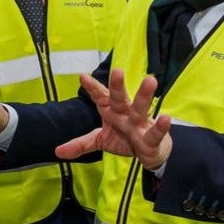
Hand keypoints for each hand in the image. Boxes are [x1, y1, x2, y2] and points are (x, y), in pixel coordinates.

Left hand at [54, 69, 172, 169]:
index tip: (82, 77)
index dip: (92, 88)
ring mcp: (139, 124)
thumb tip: (57, 151)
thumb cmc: (124, 138)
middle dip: (118, 86)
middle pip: (120, 98)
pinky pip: (155, 132)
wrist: (150, 152)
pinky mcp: (152, 138)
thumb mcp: (100, 141)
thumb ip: (81, 144)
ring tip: (150, 80)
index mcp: (112, 111)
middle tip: (118, 71)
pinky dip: (160, 126)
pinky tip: (165, 118)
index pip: (101, 97)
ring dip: (144, 96)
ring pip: (141, 109)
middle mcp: (125, 114)